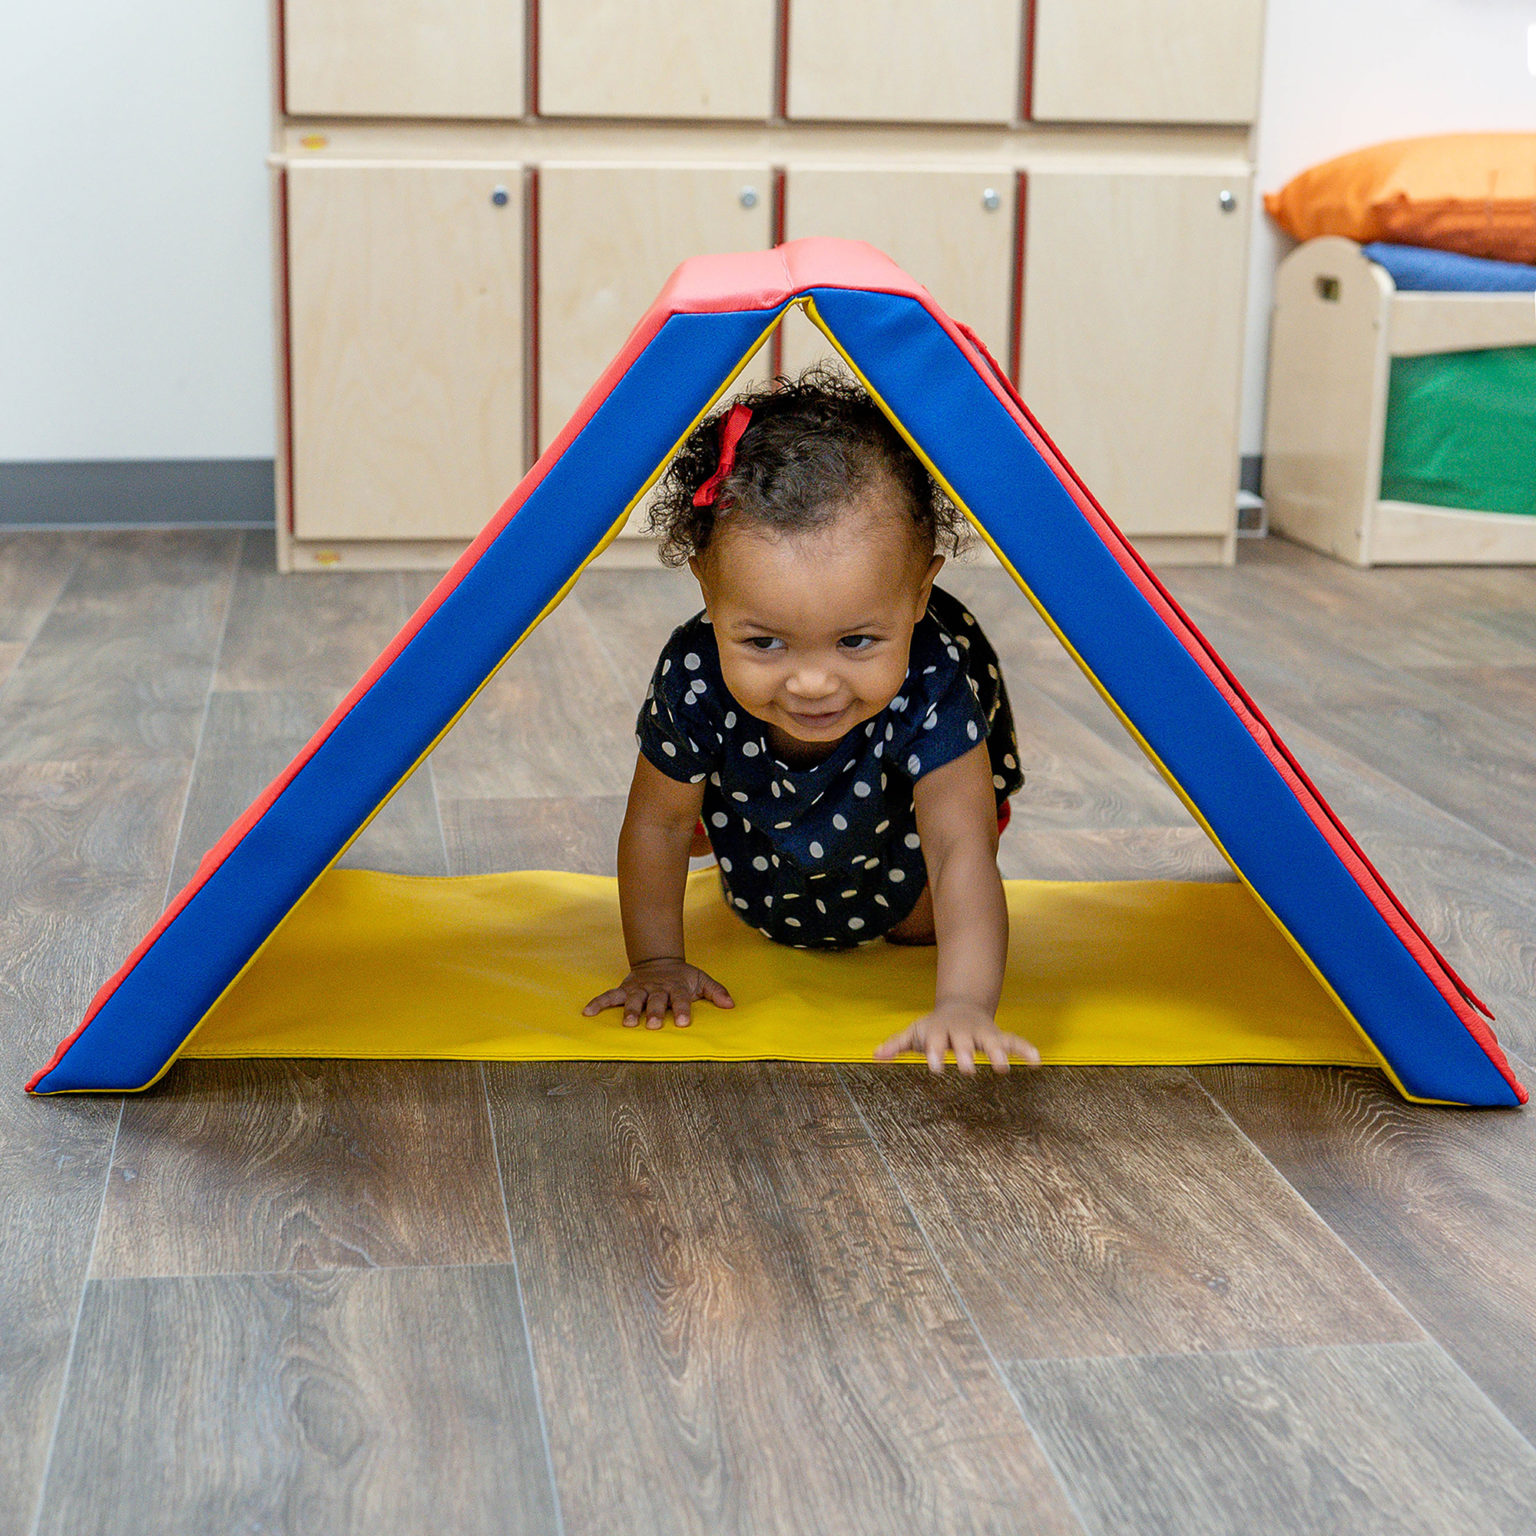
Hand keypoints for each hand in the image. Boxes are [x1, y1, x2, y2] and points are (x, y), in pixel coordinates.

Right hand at [583, 957, 734, 1029]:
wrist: (659, 961)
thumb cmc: (683, 977)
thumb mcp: (701, 980)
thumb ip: (715, 992)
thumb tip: (731, 1005)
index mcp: (676, 987)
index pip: (681, 998)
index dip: (683, 1009)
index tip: (683, 1022)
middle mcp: (657, 989)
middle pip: (656, 1000)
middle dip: (654, 1012)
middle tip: (653, 1025)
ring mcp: (639, 989)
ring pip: (633, 999)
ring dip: (629, 1010)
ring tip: (627, 1024)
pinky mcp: (625, 988)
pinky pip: (609, 996)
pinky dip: (598, 1003)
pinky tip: (587, 1013)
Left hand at [874, 1001, 1039, 1074]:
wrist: (960, 1007)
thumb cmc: (934, 1027)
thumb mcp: (915, 1032)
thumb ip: (897, 1044)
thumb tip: (875, 1054)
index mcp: (940, 1031)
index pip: (936, 1042)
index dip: (935, 1054)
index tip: (934, 1068)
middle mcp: (962, 1032)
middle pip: (964, 1042)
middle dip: (965, 1055)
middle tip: (967, 1070)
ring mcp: (981, 1033)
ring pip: (991, 1041)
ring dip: (997, 1053)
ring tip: (1003, 1068)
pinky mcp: (997, 1036)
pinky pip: (1013, 1040)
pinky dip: (1025, 1049)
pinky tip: (1037, 1060)